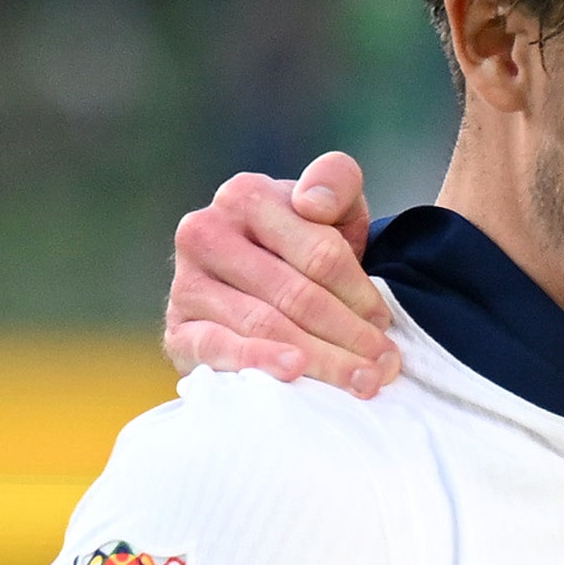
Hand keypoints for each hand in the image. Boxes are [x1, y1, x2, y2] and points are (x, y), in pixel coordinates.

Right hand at [164, 151, 399, 396]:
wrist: (261, 284)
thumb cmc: (308, 243)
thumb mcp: (335, 205)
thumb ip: (337, 183)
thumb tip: (312, 204)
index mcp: (245, 196)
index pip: (320, 254)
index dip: (361, 294)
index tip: (386, 323)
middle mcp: (205, 233)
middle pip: (296, 295)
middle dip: (349, 335)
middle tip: (384, 365)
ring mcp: (186, 283)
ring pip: (266, 325)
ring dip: (322, 359)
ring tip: (362, 381)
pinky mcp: (177, 330)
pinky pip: (218, 349)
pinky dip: (258, 362)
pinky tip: (294, 372)